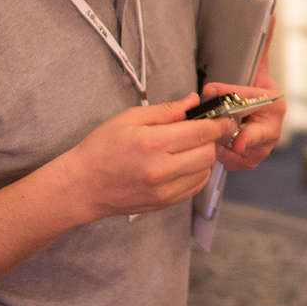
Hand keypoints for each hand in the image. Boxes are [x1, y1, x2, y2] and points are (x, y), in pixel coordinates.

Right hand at [65, 93, 232, 220]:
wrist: (82, 185)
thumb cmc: (101, 149)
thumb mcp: (130, 118)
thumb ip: (167, 110)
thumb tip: (192, 102)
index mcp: (152, 144)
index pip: (201, 132)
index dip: (218, 123)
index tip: (224, 118)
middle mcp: (161, 170)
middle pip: (208, 152)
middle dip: (210, 139)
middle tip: (202, 130)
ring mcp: (164, 190)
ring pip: (205, 170)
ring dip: (204, 156)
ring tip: (187, 148)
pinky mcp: (164, 203)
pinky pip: (195, 186)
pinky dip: (196, 173)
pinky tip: (182, 164)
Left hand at [200, 16, 285, 169]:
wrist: (258, 120)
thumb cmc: (253, 93)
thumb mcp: (256, 68)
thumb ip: (263, 44)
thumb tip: (272, 12)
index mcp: (273, 100)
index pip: (249, 96)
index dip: (228, 91)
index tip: (211, 88)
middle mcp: (273, 124)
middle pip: (250, 129)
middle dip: (230, 129)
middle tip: (214, 127)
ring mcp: (265, 145)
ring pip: (241, 149)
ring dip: (224, 144)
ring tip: (210, 134)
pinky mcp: (253, 160)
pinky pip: (235, 161)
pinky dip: (224, 156)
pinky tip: (216, 146)